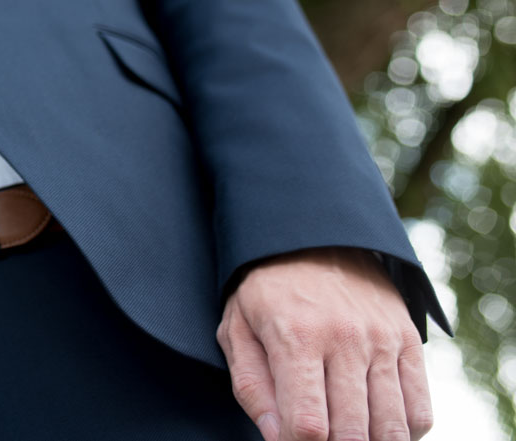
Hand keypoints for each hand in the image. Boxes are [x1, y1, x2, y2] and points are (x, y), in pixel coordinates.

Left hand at [218, 247, 430, 440]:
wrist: (311, 235)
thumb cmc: (264, 290)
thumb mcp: (236, 328)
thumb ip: (252, 387)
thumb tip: (277, 438)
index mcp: (295, 337)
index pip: (308, 424)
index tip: (292, 439)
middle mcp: (344, 340)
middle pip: (352, 433)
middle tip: (318, 435)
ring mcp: (382, 341)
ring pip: (390, 428)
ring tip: (346, 433)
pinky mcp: (408, 340)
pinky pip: (420, 409)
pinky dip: (404, 432)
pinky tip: (377, 427)